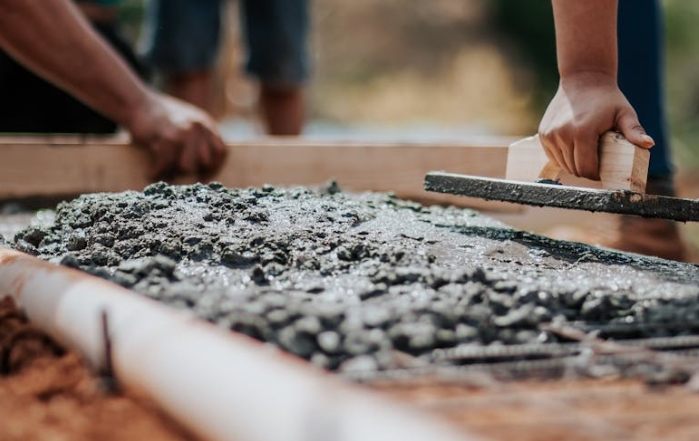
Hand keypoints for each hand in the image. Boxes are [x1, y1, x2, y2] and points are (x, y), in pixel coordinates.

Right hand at [125, 92, 227, 180]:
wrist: (137, 102)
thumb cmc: (159, 118)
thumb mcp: (186, 122)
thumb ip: (198, 139)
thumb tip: (202, 168)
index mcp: (206, 124)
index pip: (221, 151)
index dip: (214, 167)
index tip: (203, 177)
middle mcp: (199, 126)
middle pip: (204, 162)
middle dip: (190, 171)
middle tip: (175, 174)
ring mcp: (185, 131)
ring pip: (187, 166)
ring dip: (173, 172)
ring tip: (163, 173)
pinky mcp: (168, 137)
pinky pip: (166, 164)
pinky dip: (157, 171)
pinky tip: (151, 172)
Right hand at [538, 72, 653, 179]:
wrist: (583, 79)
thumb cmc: (607, 99)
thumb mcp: (624, 114)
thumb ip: (634, 131)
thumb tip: (649, 144)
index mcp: (582, 132)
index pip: (586, 168)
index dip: (596, 175)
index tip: (603, 172)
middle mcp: (562, 135)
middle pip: (574, 169)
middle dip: (586, 170)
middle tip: (597, 163)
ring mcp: (550, 135)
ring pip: (562, 164)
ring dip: (574, 164)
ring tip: (586, 154)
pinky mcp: (544, 134)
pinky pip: (553, 156)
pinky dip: (563, 157)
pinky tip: (573, 148)